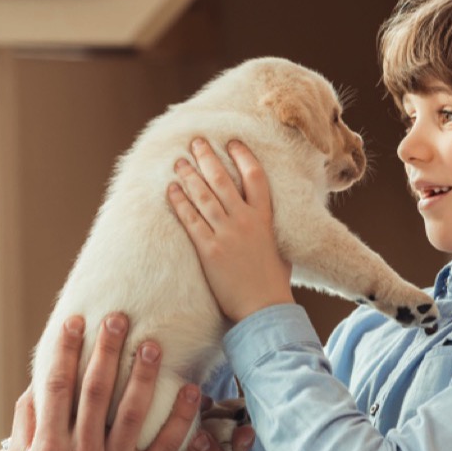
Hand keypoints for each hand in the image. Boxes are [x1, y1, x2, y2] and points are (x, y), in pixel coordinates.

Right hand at [8, 313, 200, 450]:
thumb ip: (28, 421)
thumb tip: (37, 378)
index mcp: (48, 447)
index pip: (57, 387)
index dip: (67, 350)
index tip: (77, 321)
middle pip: (96, 391)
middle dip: (107, 351)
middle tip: (119, 317)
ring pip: (132, 413)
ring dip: (144, 375)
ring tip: (154, 344)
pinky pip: (165, 445)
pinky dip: (181, 416)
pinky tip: (191, 389)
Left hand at [168, 137, 293, 321]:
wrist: (264, 308)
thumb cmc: (274, 282)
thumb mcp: (280, 248)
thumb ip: (271, 229)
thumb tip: (266, 220)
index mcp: (265, 218)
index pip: (255, 176)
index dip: (243, 156)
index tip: (232, 142)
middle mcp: (245, 220)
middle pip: (223, 180)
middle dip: (208, 158)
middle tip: (196, 142)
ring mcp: (226, 234)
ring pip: (204, 196)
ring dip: (190, 176)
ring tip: (179, 162)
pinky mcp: (209, 250)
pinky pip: (191, 220)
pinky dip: (180, 203)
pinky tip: (171, 190)